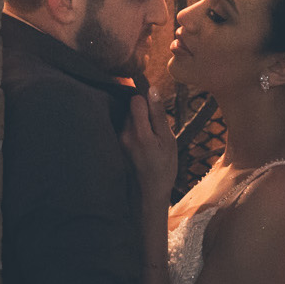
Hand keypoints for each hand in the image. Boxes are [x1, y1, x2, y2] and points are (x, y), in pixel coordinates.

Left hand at [121, 90, 177, 207]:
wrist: (148, 193)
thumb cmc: (163, 168)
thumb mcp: (168, 140)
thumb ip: (158, 114)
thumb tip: (153, 89)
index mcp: (139, 132)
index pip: (136, 99)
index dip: (148, 100)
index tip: (157, 111)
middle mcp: (124, 134)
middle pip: (131, 108)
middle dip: (144, 112)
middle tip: (157, 130)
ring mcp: (118, 140)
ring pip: (128, 118)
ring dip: (140, 122)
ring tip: (151, 140)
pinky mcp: (116, 145)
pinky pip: (126, 128)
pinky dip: (135, 131)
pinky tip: (143, 145)